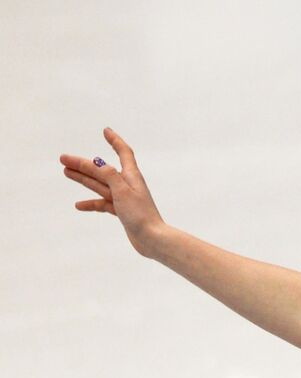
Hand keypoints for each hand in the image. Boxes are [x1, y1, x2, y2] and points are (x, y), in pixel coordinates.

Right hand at [59, 128, 166, 257]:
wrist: (153, 239)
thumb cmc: (141, 214)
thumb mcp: (122, 190)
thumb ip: (108, 175)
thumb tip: (97, 163)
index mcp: (132, 176)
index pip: (124, 152)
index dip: (115, 141)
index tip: (106, 130)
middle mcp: (128, 185)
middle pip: (103, 170)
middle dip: (84, 163)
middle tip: (63, 158)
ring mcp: (124, 199)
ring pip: (100, 185)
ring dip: (83, 178)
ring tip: (66, 171)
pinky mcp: (122, 212)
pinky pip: (103, 204)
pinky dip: (92, 203)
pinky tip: (78, 205)